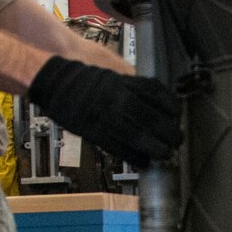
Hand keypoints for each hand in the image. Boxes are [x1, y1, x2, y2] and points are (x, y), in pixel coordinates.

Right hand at [27, 56, 181, 167]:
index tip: (176, 114)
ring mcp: (103, 115)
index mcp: (122, 80)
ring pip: (136, 136)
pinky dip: (133, 156)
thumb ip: (133, 83)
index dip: (170, 106)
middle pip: (150, 118)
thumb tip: (156, 98)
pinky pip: (117, 147)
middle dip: (168, 132)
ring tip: (164, 154)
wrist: (54, 79)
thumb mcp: (113, 70)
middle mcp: (115, 98)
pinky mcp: (92, 131)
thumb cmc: (85, 74)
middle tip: (177, 140)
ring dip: (154, 148)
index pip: (155, 93)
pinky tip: (144, 162)